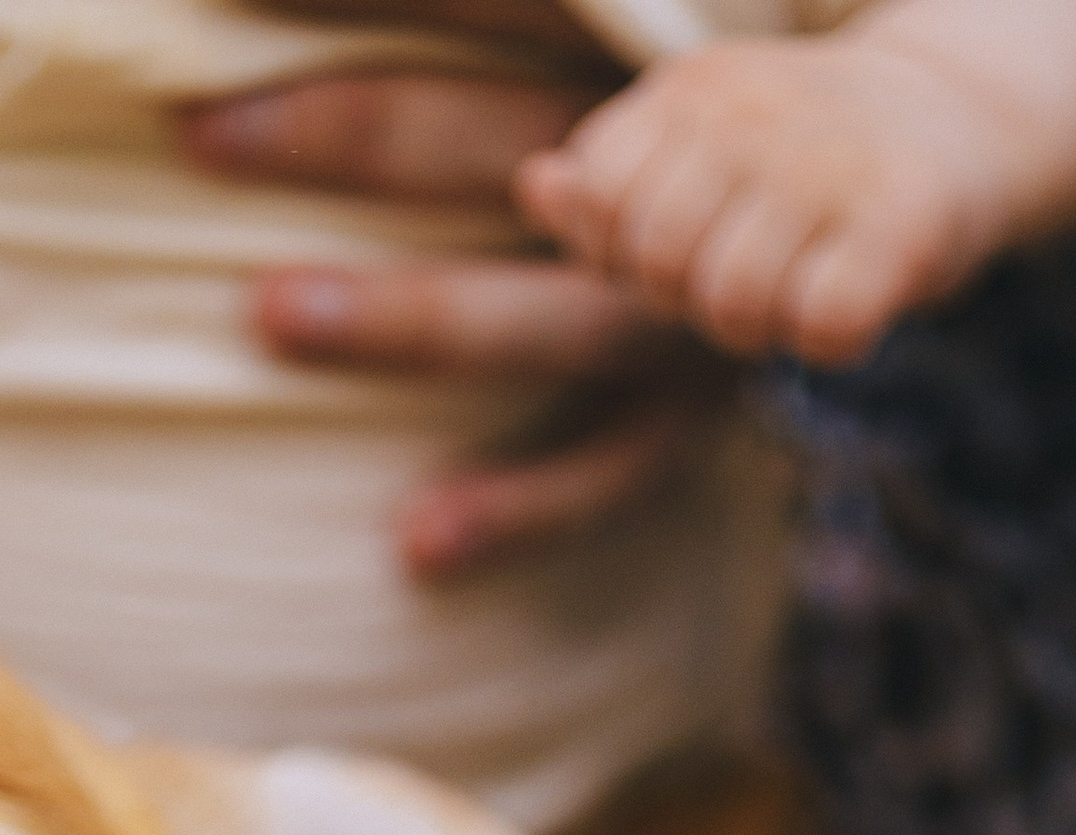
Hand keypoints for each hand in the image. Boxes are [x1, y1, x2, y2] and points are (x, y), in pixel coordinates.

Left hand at [180, 43, 733, 576]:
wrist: (873, 199)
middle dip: (348, 132)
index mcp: (631, 61)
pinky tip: (415, 540)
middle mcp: (653, 179)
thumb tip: (270, 0)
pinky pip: (601, 473)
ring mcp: (676, 308)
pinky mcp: (687, 419)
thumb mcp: (613, 58)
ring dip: (407, 313)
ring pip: (540, 313)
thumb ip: (507, 29)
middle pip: (492, 140)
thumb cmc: (680, 130)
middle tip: (202, 135)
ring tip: (268, 312)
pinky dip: (515, 507)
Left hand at [517, 37, 1009, 364]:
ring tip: (806, 272)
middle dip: (694, 292)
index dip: (632, 249)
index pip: (603, 205)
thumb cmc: (796, 162)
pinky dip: (836, 336)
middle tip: (756, 260)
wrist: (957, 118)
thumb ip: (606, 187)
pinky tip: (858, 294)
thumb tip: (538, 185)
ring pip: (733, 305)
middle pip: (658, 265)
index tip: (694, 231)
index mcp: (689, 92)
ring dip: (766, 321)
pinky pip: (822, 328)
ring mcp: (830, 161)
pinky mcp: (903, 221)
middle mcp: (754, 112)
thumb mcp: (693, 158)